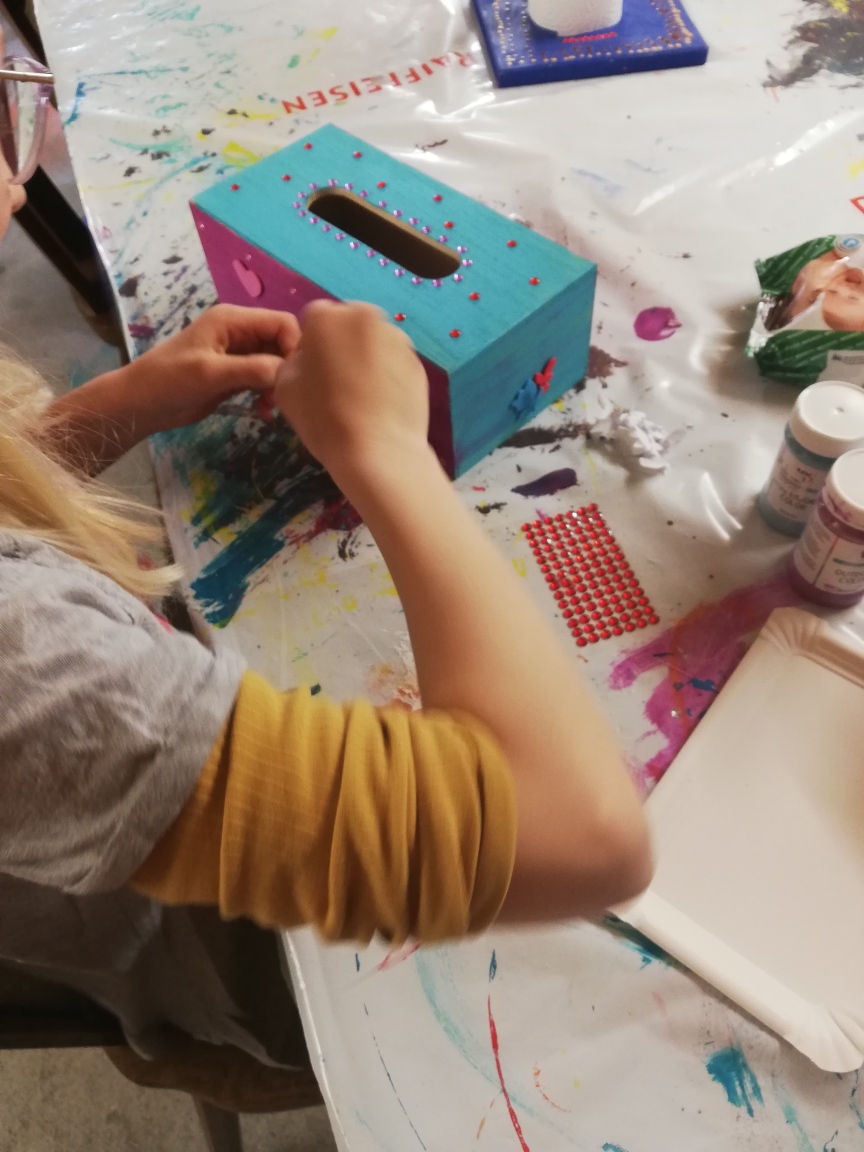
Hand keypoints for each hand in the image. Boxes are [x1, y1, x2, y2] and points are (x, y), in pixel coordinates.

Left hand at [126, 304, 299, 432]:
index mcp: (233, 320)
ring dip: (278, 385)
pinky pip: (264, 380)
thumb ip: (252, 369)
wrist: (142, 404)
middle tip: (283, 397)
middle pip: (282, 343)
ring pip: (275, 364)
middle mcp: (239, 332)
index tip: (295, 377)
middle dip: (287, 369)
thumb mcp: (211, 373)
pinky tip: (264, 412)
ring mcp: (238, 354)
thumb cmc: (170, 380)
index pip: (282, 322)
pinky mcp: (235, 375)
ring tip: (271, 408)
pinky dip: (268, 394)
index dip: (295, 346)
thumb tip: (288, 372)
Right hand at [273, 301, 429, 480]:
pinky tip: (381, 404)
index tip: (313, 374)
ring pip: (374, 343)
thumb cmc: (323, 417)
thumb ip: (294, 360)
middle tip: (337, 384)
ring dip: (366, 359)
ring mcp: (397, 339)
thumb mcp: (285, 387)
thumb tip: (310, 358)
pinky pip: (394, 363)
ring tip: (361, 397)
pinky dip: (387, 376)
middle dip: (341, 347)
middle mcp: (365, 316)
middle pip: (348, 326)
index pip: (314, 320)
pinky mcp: (417, 362)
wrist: (377, 450)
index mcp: (327, 316)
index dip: (310, 347)